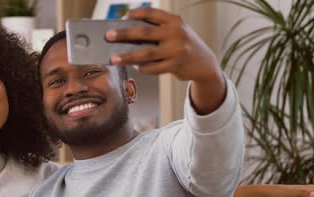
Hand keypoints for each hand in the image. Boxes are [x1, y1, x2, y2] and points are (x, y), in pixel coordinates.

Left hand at [105, 7, 221, 82]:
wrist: (205, 63)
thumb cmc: (183, 45)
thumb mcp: (176, 31)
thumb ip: (157, 30)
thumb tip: (127, 34)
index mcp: (175, 21)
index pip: (151, 12)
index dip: (136, 13)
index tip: (122, 17)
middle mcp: (177, 33)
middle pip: (145, 32)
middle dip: (124, 34)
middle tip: (108, 35)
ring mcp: (177, 50)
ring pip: (146, 54)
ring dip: (127, 56)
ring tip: (114, 58)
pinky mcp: (176, 66)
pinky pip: (153, 68)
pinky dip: (142, 68)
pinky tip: (136, 66)